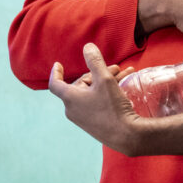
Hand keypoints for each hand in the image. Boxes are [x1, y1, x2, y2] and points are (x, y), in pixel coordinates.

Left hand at [49, 44, 182, 156]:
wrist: (126, 136)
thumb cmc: (112, 107)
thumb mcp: (104, 80)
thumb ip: (95, 61)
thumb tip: (87, 47)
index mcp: (70, 98)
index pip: (55, 83)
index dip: (56, 72)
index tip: (58, 64)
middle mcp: (72, 109)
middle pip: (81, 84)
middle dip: (98, 73)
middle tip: (116, 68)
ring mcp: (82, 118)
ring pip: (92, 93)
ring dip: (106, 81)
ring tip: (124, 74)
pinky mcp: (93, 124)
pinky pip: (96, 103)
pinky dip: (106, 93)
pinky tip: (123, 86)